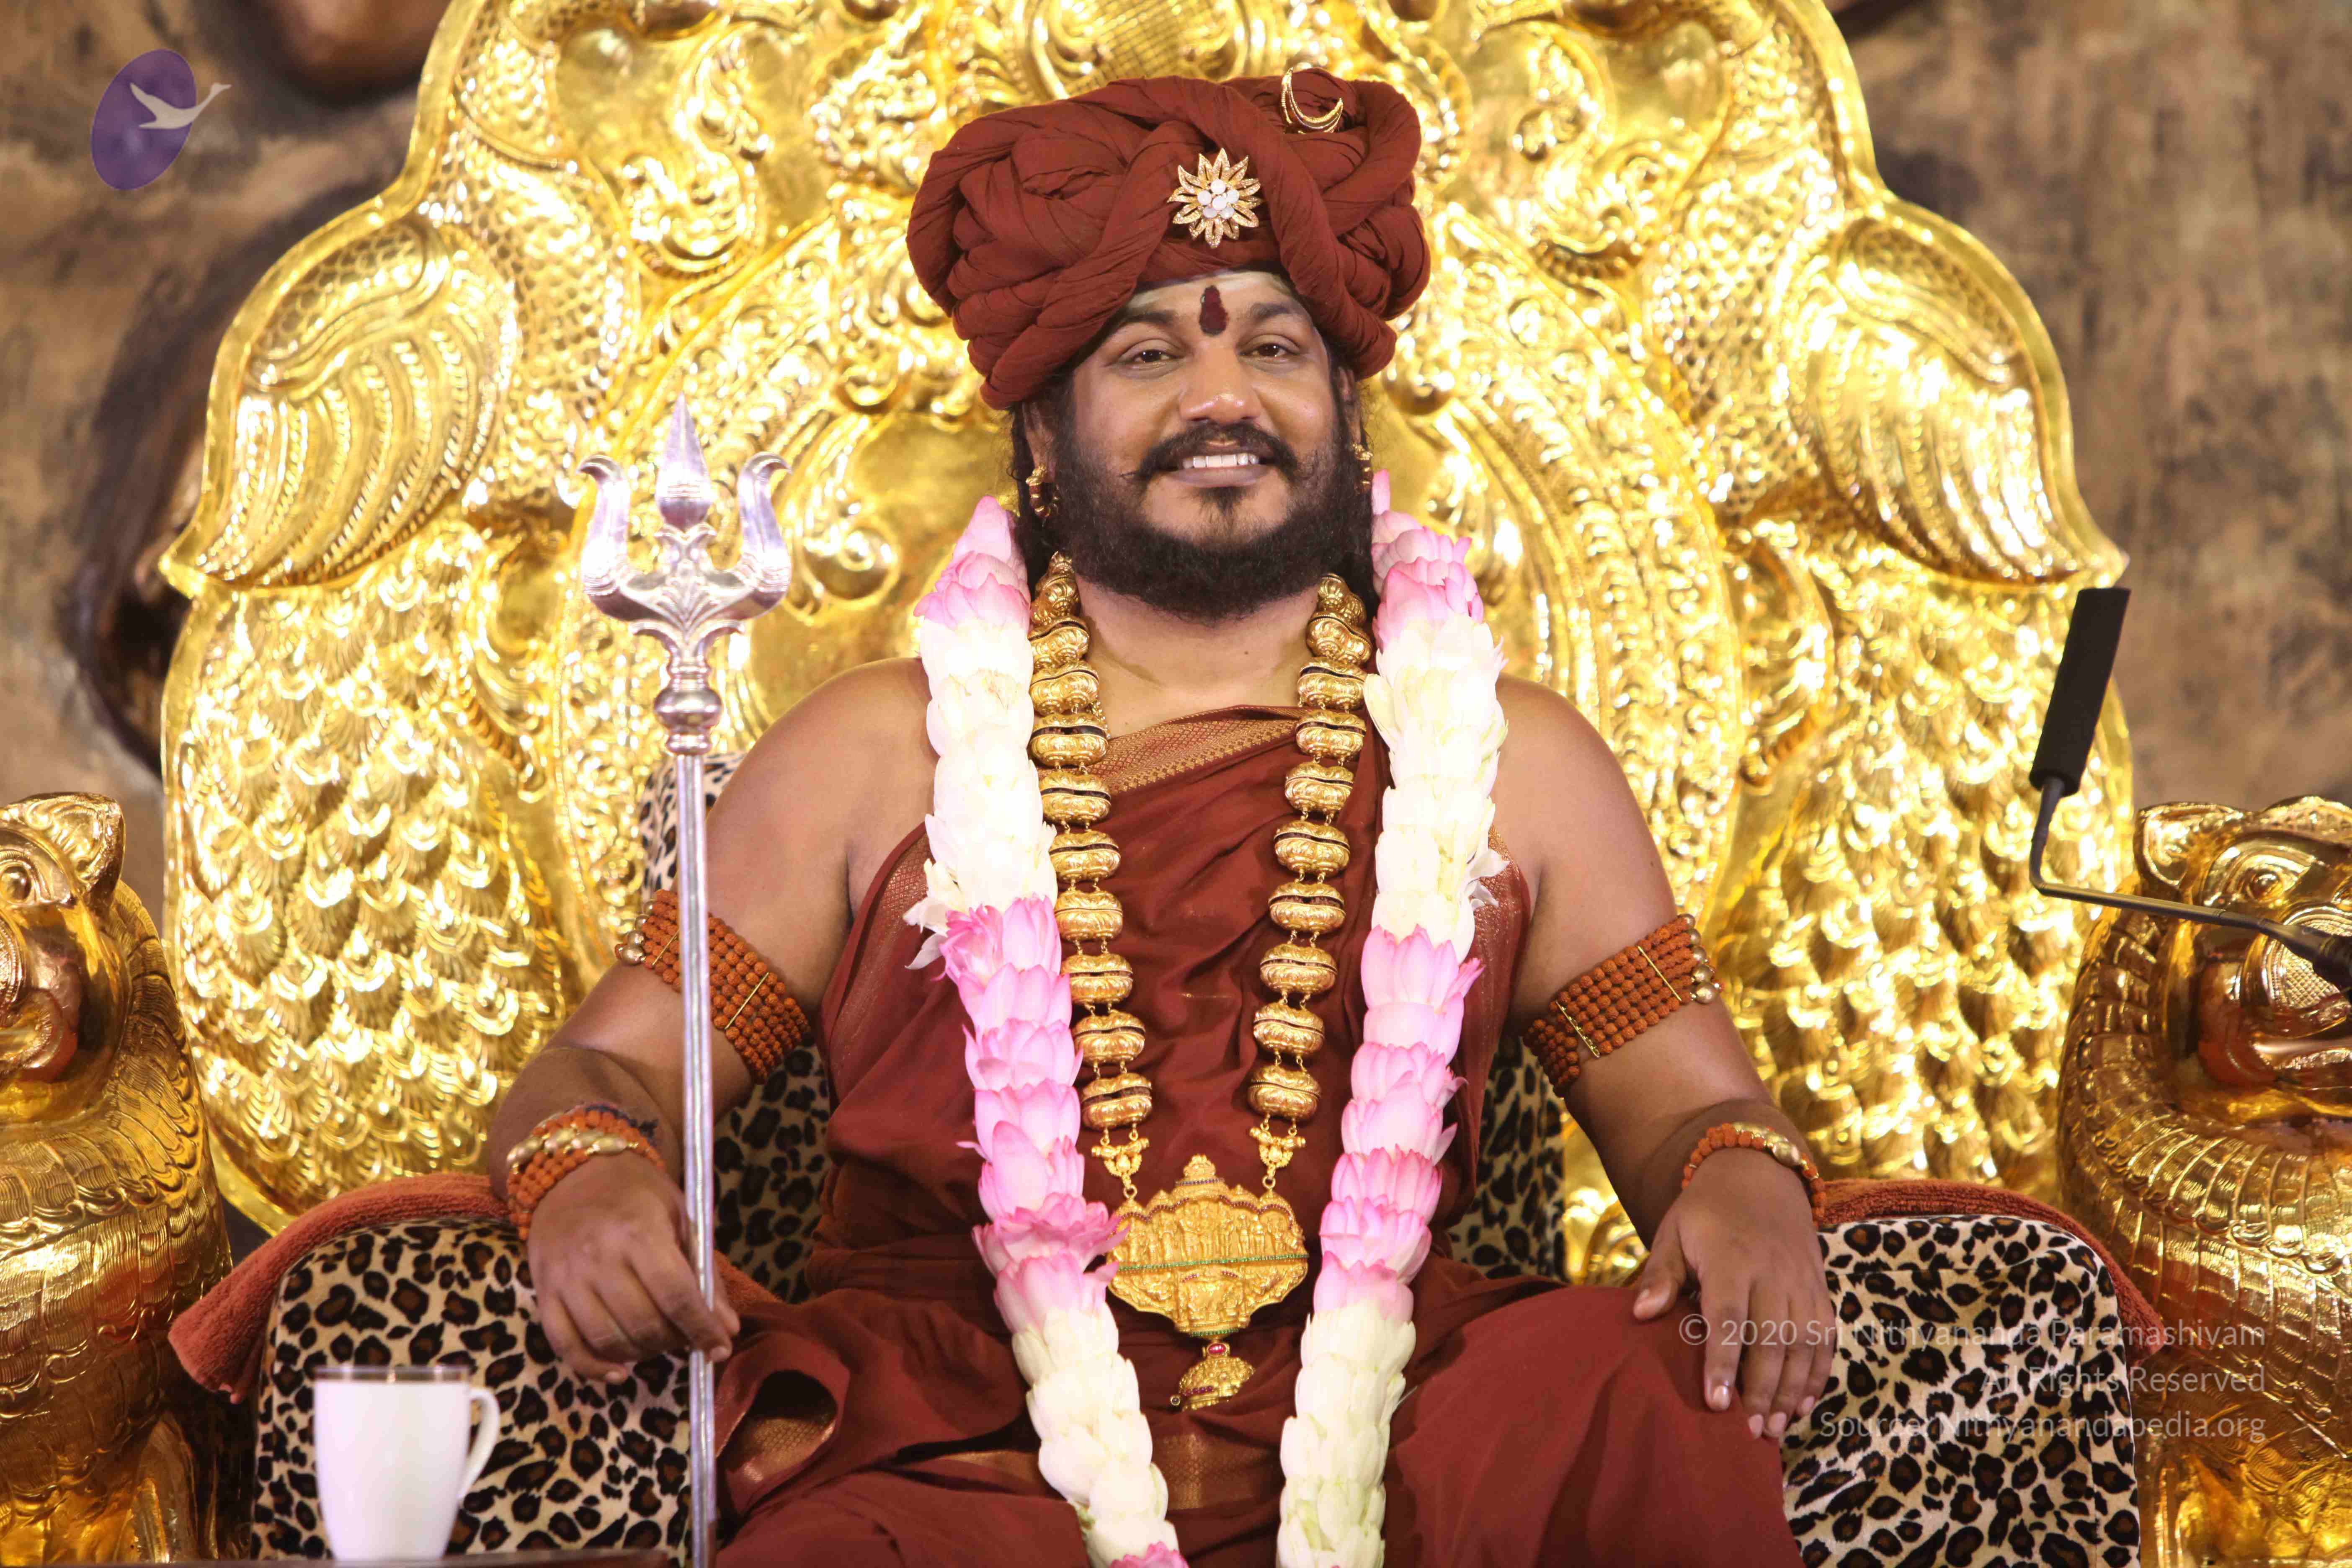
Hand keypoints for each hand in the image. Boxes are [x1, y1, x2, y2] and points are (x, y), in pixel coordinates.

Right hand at [523, 1153, 740, 1384]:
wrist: (571, 1172)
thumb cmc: (636, 1194)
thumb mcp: (681, 1217)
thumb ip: (704, 1273)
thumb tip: (727, 1329)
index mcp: (638, 1232)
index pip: (676, 1294)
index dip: (702, 1328)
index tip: (720, 1348)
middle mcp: (598, 1257)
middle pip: (643, 1322)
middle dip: (674, 1341)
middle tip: (687, 1338)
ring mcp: (566, 1277)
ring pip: (607, 1339)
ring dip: (641, 1354)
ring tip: (658, 1344)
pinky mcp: (543, 1292)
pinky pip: (565, 1345)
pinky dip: (592, 1367)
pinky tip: (618, 1372)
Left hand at [1628, 1148, 1835, 1440]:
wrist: (1760, 1174)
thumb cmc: (1706, 1212)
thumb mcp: (1674, 1232)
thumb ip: (1660, 1275)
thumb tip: (1640, 1314)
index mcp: (1730, 1259)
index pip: (1728, 1318)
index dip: (1724, 1362)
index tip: (1717, 1404)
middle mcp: (1773, 1272)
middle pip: (1771, 1339)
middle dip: (1762, 1389)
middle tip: (1751, 1432)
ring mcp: (1802, 1281)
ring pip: (1803, 1343)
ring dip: (1792, 1390)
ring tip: (1775, 1429)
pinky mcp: (1820, 1288)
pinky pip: (1825, 1337)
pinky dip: (1818, 1373)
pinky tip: (1804, 1404)